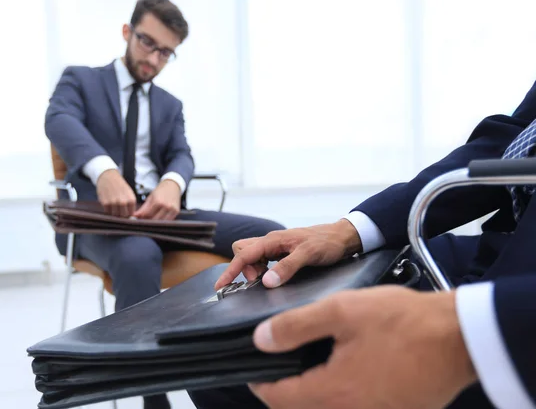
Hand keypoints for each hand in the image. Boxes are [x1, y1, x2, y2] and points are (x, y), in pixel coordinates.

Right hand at [96, 169, 136, 216]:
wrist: (108, 176)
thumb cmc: (120, 186)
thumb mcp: (129, 193)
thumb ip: (130, 205)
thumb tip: (131, 218)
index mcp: (131, 200)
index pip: (130, 214)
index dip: (127, 213)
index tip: (124, 211)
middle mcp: (123, 202)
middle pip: (123, 216)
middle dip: (121, 214)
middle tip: (118, 208)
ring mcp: (114, 203)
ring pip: (115, 215)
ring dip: (114, 211)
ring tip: (113, 203)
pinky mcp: (105, 203)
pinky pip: (107, 212)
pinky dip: (107, 209)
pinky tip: (108, 202)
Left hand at [133, 179, 180, 219]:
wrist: (172, 185)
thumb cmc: (161, 190)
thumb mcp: (151, 197)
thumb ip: (143, 208)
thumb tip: (136, 216)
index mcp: (158, 201)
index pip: (147, 214)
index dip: (142, 217)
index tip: (139, 218)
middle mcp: (166, 206)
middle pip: (154, 219)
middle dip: (148, 220)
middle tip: (145, 219)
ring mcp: (172, 209)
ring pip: (161, 221)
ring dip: (156, 222)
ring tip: (152, 218)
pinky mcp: (176, 211)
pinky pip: (168, 220)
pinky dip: (163, 221)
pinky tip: (160, 218)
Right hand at [215, 219, 361, 290]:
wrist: (343, 237)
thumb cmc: (327, 242)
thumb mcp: (309, 255)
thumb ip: (287, 267)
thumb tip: (266, 281)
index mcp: (273, 240)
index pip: (243, 254)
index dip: (230, 270)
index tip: (220, 286)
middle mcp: (271, 241)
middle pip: (242, 252)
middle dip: (243, 268)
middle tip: (260, 280)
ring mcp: (276, 246)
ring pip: (251, 256)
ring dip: (253, 269)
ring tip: (268, 279)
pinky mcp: (282, 252)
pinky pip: (262, 259)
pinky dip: (262, 269)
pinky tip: (274, 277)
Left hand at [249, 286, 476, 408]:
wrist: (459, 337)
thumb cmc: (403, 320)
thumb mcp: (342, 311)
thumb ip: (296, 326)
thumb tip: (262, 339)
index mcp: (334, 392)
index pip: (279, 399)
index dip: (260, 384)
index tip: (252, 370)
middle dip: (283, 394)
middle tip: (276, 370)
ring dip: (310, 396)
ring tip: (304, 370)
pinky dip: (338, 398)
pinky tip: (340, 374)